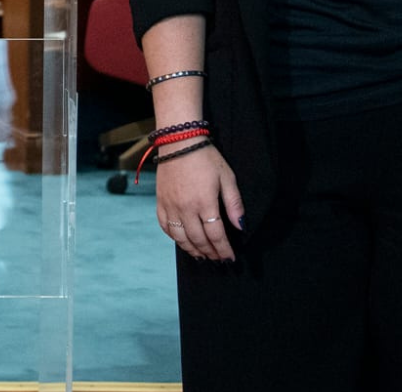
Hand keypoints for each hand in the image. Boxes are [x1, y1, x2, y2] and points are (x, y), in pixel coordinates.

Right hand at [155, 143, 245, 261]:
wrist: (178, 141)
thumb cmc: (205, 157)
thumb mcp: (227, 177)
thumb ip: (234, 204)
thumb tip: (241, 226)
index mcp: (204, 203)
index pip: (216, 235)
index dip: (224, 249)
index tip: (230, 258)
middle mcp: (185, 208)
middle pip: (198, 240)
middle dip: (210, 253)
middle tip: (218, 259)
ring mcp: (171, 206)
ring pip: (180, 238)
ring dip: (192, 250)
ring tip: (202, 256)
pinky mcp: (160, 202)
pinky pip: (165, 227)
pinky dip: (174, 238)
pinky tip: (182, 241)